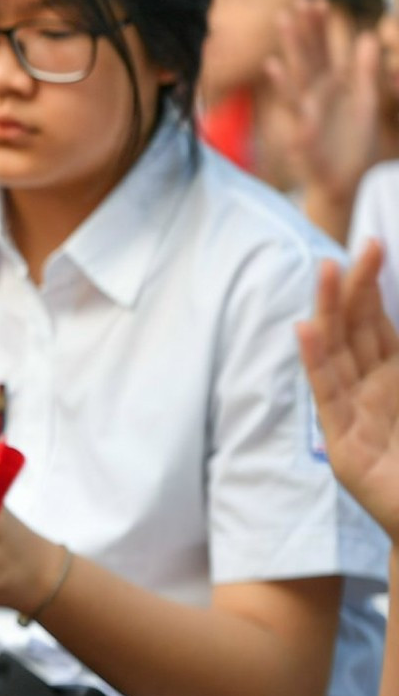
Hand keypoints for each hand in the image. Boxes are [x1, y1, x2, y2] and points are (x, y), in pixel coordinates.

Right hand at [266, 0, 384, 205]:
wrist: (346, 184)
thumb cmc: (356, 147)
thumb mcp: (370, 104)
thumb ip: (367, 72)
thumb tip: (368, 36)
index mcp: (334, 87)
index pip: (325, 50)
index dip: (321, 26)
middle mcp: (317, 95)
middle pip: (309, 56)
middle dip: (304, 28)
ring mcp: (308, 112)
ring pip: (299, 73)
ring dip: (291, 47)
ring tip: (285, 20)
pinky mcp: (304, 131)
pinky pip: (294, 105)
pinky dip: (283, 86)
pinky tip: (273, 67)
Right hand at [298, 242, 398, 539]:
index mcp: (394, 382)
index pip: (376, 324)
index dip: (373, 287)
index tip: (374, 247)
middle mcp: (370, 394)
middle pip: (354, 332)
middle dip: (353, 289)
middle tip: (354, 249)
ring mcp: (352, 418)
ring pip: (335, 356)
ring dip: (328, 313)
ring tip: (325, 273)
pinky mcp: (344, 448)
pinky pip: (327, 397)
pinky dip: (315, 362)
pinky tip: (306, 332)